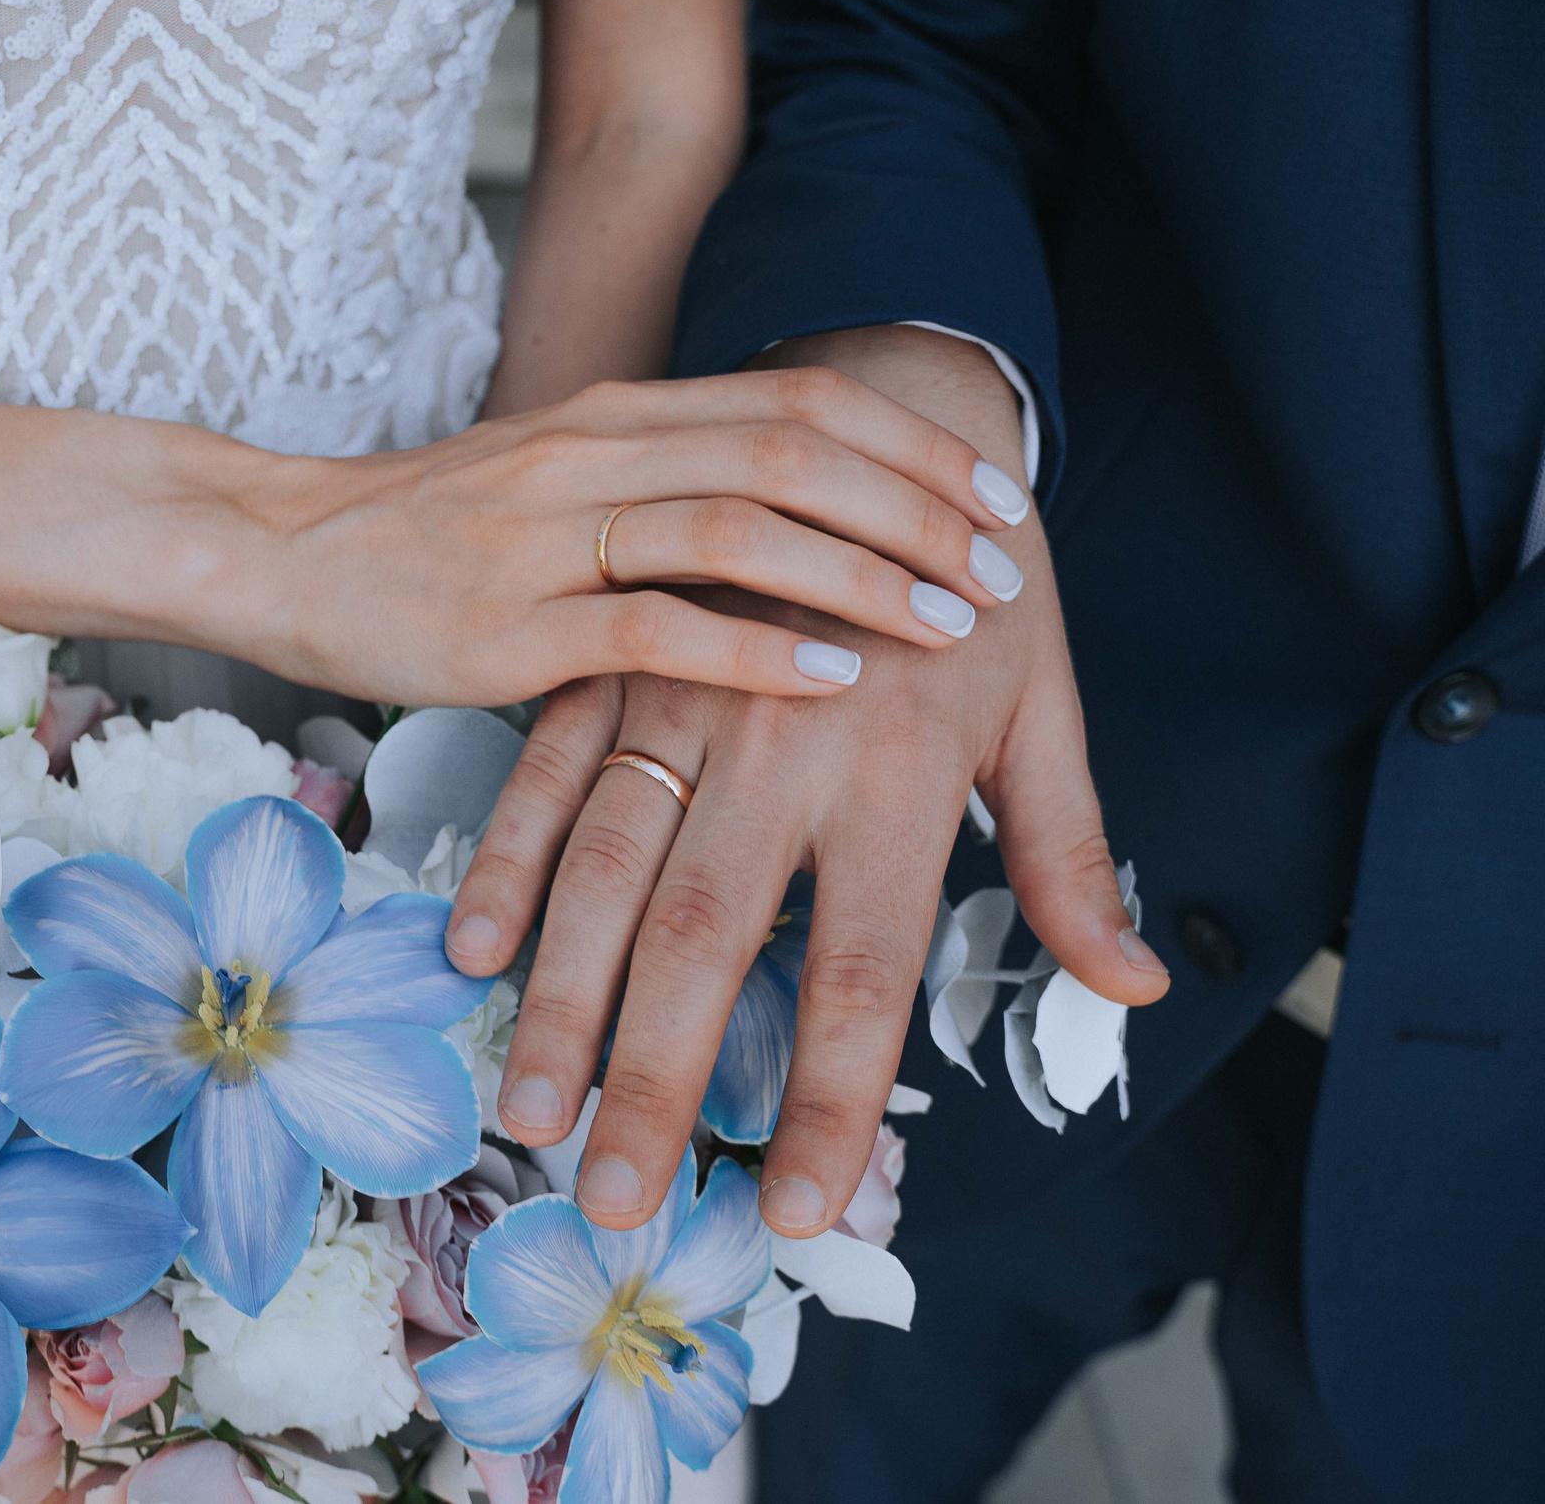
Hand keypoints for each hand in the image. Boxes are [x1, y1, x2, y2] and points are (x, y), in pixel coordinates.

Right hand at [251, 367, 1035, 706]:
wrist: (269, 553)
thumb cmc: (418, 537)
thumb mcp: (550, 484)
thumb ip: (658, 491)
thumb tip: (784, 526)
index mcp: (616, 413)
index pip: (799, 401)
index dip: (915, 445)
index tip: (997, 497)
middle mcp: (595, 451)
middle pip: (795, 447)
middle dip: (920, 505)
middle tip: (1006, 567)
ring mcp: (548, 530)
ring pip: (740, 522)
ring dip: (864, 570)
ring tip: (951, 621)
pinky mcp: (507, 622)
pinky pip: (653, 623)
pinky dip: (756, 647)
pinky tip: (830, 676)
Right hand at [444, 327, 1170, 1235]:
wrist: (894, 392)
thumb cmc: (981, 580)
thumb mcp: (1043, 714)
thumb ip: (1069, 858)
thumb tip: (1132, 990)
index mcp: (905, 771)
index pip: (863, 974)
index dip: (832, 1109)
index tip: (801, 1218)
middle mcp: (789, 737)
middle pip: (709, 941)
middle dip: (656, 1085)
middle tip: (612, 1202)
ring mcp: (686, 687)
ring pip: (607, 866)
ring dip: (563, 998)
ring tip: (529, 1111)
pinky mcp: (611, 643)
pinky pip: (545, 770)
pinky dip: (509, 865)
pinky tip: (477, 952)